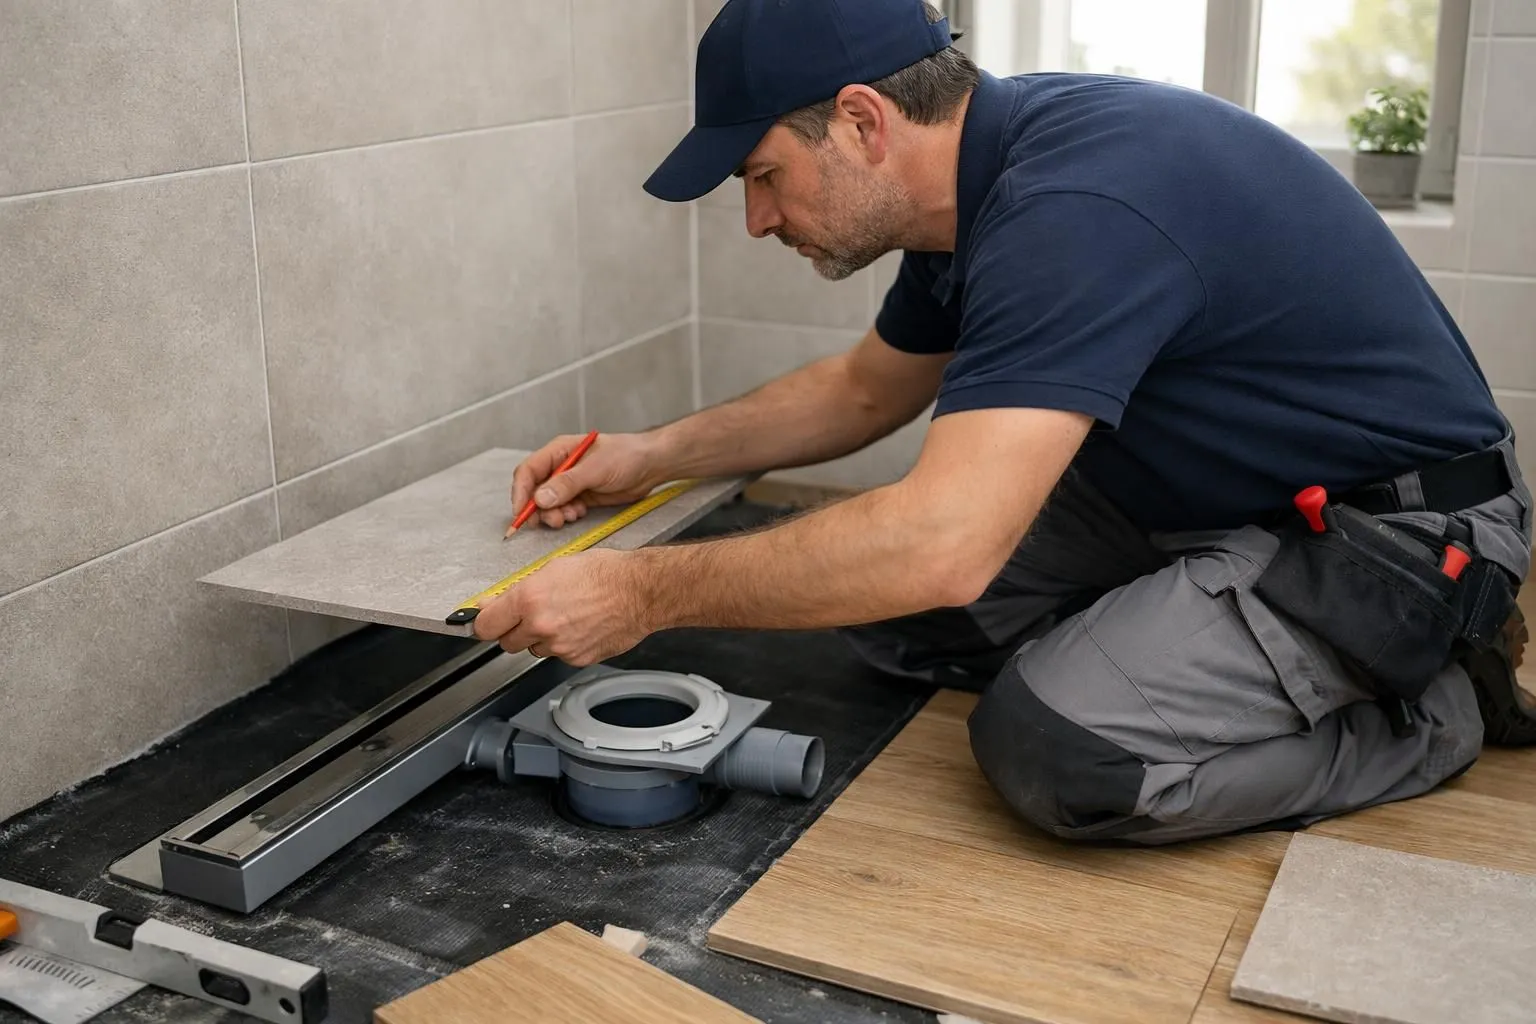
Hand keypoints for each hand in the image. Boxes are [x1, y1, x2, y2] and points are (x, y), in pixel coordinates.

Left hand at [471, 549, 654, 665]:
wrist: (640, 591)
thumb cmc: (604, 573)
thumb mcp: (554, 568)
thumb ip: (520, 589)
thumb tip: (494, 604)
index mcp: (530, 599)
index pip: (486, 625)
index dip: (485, 623)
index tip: (486, 621)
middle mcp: (540, 625)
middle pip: (506, 643)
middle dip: (514, 630)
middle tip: (530, 616)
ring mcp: (559, 646)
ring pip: (533, 650)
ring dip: (540, 638)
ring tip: (564, 617)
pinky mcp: (576, 658)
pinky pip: (558, 655)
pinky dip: (564, 645)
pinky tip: (579, 626)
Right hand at [510, 433, 662, 530]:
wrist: (651, 465)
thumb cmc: (627, 456)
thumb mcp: (596, 469)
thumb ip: (568, 483)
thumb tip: (540, 498)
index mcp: (558, 451)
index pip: (528, 471)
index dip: (520, 493)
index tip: (522, 513)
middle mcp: (560, 466)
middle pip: (534, 490)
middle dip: (538, 509)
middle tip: (553, 521)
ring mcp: (570, 482)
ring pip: (548, 503)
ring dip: (554, 514)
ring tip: (570, 517)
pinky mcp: (580, 496)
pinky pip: (563, 509)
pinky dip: (566, 515)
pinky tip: (579, 514)